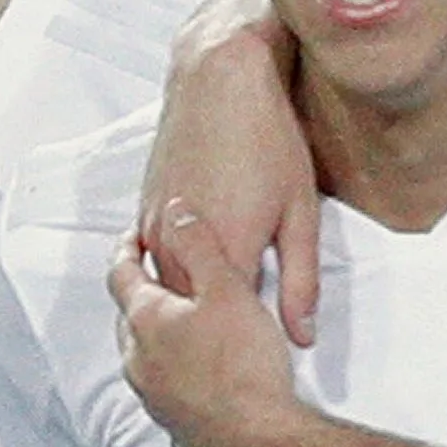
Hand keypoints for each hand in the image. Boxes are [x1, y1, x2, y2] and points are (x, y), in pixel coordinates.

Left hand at [112, 200, 316, 446]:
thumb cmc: (244, 365)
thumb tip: (175, 210)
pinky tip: (198, 367)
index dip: (125, 248)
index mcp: (145, 320)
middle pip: (129, 314)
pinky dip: (173, 365)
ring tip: (185, 319)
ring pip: (144, 351)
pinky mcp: (171, 420)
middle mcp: (137, 358)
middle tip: (161, 273)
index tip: (133, 234)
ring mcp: (151, 394)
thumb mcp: (228, 289)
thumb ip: (199, 246)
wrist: (259, 441)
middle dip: (141, 290)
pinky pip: (163, 382)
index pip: (120, 273)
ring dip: (158, 331)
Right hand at [145, 0, 321, 346]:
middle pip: (189, 317)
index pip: (229, 331)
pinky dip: (168, 278)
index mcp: (223, 256)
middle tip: (234, 359)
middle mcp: (178, 248)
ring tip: (208, 328)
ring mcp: (154, 229)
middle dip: (210, 338)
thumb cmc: (268, 139)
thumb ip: (301, 280)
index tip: (263, 366)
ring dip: (184, 309)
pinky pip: (150, 262)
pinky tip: (188, 281)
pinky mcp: (144, 210)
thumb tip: (302, 335)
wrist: (219, 79)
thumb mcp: (301, 212)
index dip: (247, 350)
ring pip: (163, 292)